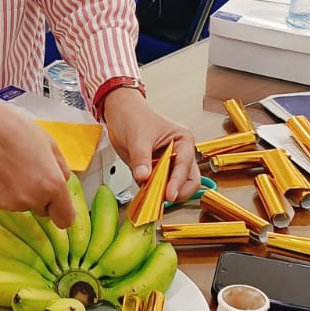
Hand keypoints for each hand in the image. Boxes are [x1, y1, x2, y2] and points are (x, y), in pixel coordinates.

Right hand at [0, 86, 74, 225]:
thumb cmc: (14, 130)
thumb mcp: (50, 144)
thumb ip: (61, 169)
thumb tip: (62, 181)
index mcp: (53, 185)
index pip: (65, 218)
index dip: (62, 212)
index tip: (58, 208)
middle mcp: (34, 198)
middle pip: (43, 211)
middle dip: (39, 198)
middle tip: (28, 173)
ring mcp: (12, 203)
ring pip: (22, 205)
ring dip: (19, 193)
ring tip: (11, 168)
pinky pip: (4, 202)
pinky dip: (2, 192)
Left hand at [104, 88, 199, 204]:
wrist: (120, 112)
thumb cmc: (134, 115)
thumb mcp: (137, 137)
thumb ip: (141, 158)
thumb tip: (143, 177)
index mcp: (183, 140)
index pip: (186, 165)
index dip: (177, 182)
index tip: (169, 195)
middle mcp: (181, 153)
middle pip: (189, 180)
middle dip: (177, 191)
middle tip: (162, 199)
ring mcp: (169, 163)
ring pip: (176, 186)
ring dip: (164, 193)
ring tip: (151, 196)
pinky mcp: (157, 171)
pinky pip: (159, 186)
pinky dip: (154, 192)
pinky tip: (145, 194)